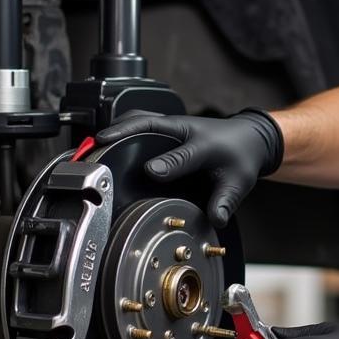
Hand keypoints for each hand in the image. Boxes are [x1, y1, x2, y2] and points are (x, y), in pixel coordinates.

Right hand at [95, 109, 282, 227]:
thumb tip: (215, 218)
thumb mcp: (238, 180)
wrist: (248, 138)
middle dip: (118, 132)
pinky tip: (105, 145)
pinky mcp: (165, 128)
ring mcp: (171, 126)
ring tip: (90, 148)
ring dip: (114, 129)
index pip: (181, 153)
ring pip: (137, 120)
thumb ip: (225, 201)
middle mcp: (182, 129)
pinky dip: (120, 130)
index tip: (149, 172)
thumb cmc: (241, 155)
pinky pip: (138, 124)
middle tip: (95, 149)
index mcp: (201, 141)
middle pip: (144, 122)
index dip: (165, 163)